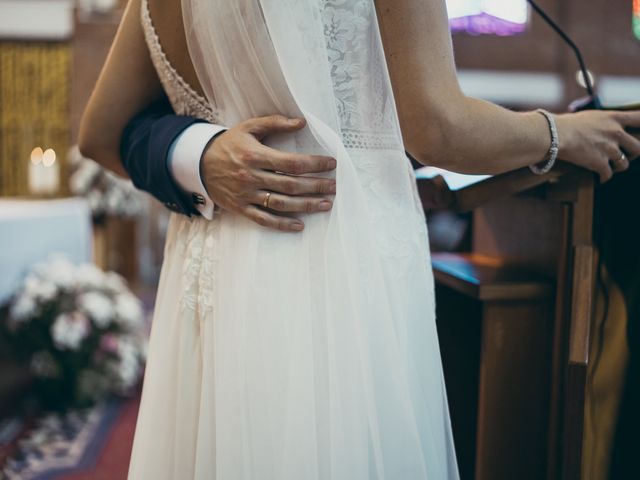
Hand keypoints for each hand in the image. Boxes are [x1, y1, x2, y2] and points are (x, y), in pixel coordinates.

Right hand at [200, 115, 336, 231]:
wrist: (199, 163)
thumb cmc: (229, 144)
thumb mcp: (248, 127)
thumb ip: (275, 122)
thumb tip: (301, 122)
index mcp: (255, 155)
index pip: (292, 163)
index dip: (314, 164)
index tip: (331, 164)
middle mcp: (251, 177)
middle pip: (290, 185)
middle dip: (316, 186)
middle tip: (334, 187)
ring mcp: (246, 195)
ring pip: (280, 204)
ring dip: (305, 206)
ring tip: (325, 204)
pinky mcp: (241, 208)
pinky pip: (263, 220)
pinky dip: (282, 224)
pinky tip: (300, 225)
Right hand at [556, 110, 639, 181]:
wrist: (555, 135)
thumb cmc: (566, 124)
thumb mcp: (590, 116)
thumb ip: (602, 122)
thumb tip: (602, 127)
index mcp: (613, 118)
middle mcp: (615, 133)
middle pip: (638, 147)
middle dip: (633, 154)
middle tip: (627, 155)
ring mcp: (609, 149)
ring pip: (624, 164)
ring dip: (618, 167)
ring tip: (611, 167)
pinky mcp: (600, 163)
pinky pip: (608, 175)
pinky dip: (604, 178)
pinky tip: (600, 178)